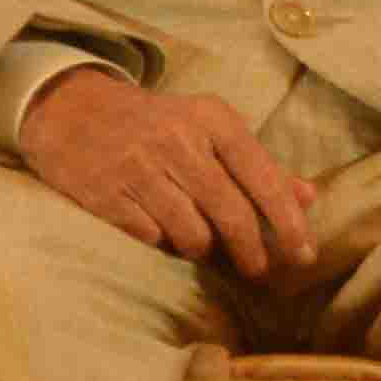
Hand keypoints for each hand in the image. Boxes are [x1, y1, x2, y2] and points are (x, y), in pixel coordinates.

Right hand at [19, 70, 318, 276]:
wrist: (71, 110)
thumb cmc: (156, 124)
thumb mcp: (210, 128)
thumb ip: (259, 163)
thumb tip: (309, 197)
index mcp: (213, 120)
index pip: (264, 178)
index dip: (288, 222)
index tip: (304, 254)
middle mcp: (178, 141)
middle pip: (231, 214)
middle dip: (252, 250)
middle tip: (260, 270)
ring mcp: (139, 168)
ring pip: (192, 234)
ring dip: (203, 250)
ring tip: (202, 244)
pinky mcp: (104, 195)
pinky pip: (151, 239)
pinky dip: (164, 244)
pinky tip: (163, 233)